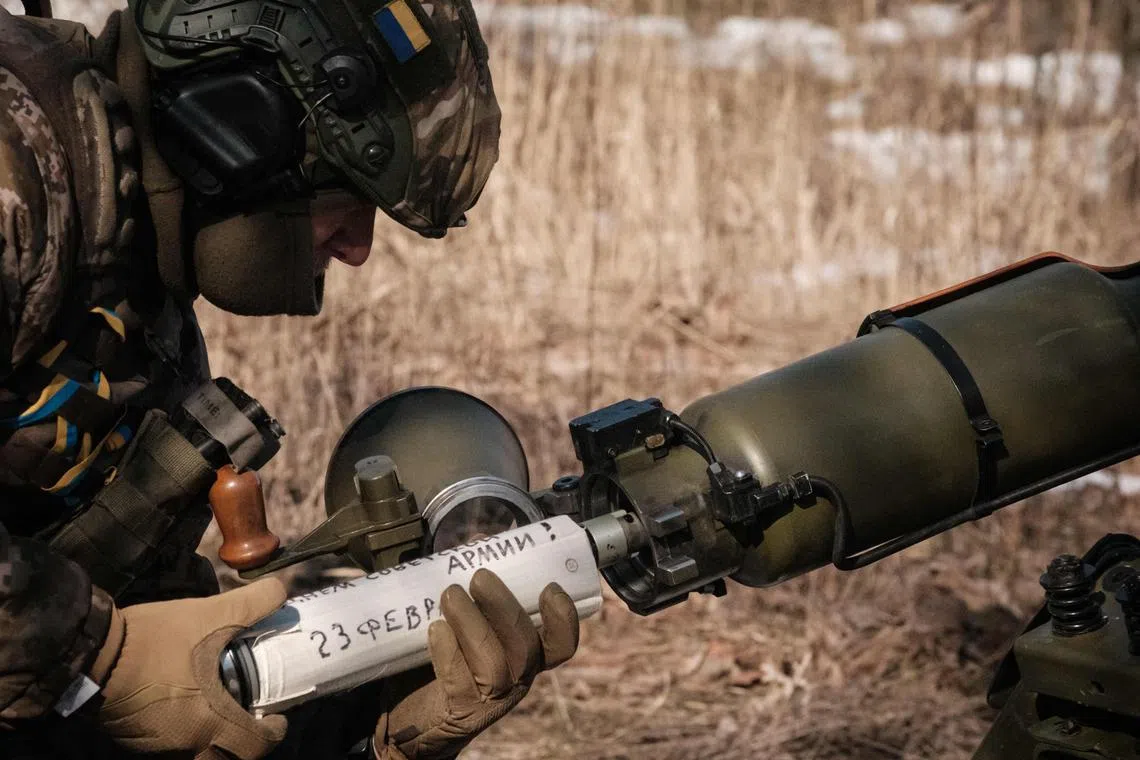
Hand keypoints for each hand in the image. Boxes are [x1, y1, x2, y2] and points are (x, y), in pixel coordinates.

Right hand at [89, 579, 289, 759]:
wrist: (92, 652)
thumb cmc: (156, 640)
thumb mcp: (210, 614)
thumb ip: (251, 604)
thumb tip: (279, 590)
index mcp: (209, 721)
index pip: (254, 746)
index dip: (272, 734)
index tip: (276, 719)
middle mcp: (185, 743)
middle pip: (226, 758)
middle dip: (243, 743)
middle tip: (250, 718)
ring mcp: (158, 746)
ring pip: (197, 754)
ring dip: (214, 738)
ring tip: (220, 708)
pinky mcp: (136, 740)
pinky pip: (172, 746)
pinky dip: (186, 733)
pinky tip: (186, 705)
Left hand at [374, 569, 579, 759]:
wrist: (409, 709)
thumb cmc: (443, 654)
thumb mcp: (464, 616)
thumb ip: (476, 584)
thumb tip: (479, 542)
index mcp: (524, 653)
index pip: (561, 645)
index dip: (563, 619)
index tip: (550, 587)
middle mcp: (516, 678)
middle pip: (526, 647)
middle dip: (505, 607)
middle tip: (480, 576)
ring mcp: (490, 699)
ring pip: (494, 664)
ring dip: (472, 624)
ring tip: (450, 595)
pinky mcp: (459, 712)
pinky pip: (459, 682)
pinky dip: (448, 652)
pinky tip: (434, 629)